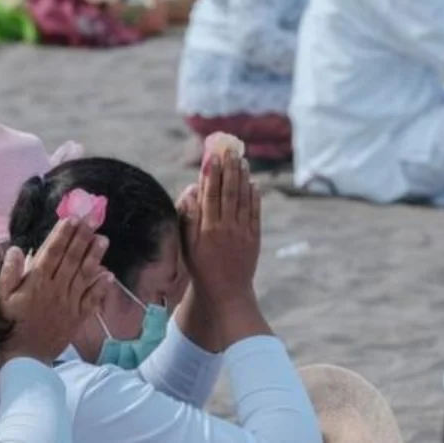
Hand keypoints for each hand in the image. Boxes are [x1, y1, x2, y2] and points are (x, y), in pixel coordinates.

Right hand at [0, 219, 112, 364]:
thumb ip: (9, 274)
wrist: (22, 359)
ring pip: (84, 276)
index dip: (62, 234)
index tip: (72, 218)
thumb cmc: (7, 325)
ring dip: (94, 257)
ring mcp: (68, 304)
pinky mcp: (77, 318)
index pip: (52, 253)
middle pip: (71, 259)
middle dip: (82, 237)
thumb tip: (17, 249)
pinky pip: (91, 300)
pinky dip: (100, 288)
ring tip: (103, 239)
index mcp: (36, 283)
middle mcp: (55, 290)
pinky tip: (109, 275)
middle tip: (93, 218)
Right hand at [184, 151, 260, 309]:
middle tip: (230, 151)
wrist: (226, 292)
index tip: (213, 157)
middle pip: (229, 193)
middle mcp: (226, 229)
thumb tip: (191, 191)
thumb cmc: (201, 267)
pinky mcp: (255, 238)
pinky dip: (254, 196)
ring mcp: (243, 233)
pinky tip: (253, 183)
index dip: (212, 175)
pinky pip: (255, 212)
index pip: (210, 195)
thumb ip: (188, 217)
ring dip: (243, 178)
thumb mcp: (188, 245)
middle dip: (230, 170)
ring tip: (242, 161)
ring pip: (244, 200)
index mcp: (207, 230)